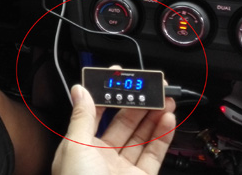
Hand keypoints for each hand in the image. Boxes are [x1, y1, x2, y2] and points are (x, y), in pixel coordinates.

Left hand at [52, 84, 175, 174]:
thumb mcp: (74, 147)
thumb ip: (82, 117)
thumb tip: (80, 89)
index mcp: (80, 146)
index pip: (95, 112)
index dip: (108, 93)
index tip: (120, 76)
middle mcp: (101, 156)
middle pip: (123, 122)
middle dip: (137, 103)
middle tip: (151, 88)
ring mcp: (122, 168)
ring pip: (141, 136)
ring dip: (153, 117)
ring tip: (165, 100)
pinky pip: (153, 154)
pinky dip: (162, 137)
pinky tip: (167, 121)